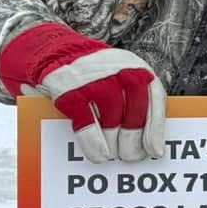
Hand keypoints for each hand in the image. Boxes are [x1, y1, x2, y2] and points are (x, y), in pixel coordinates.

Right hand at [0, 22, 166, 161]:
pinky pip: (86, 122)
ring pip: (112, 118)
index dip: (156, 128)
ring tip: (113, 156)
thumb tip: (148, 141)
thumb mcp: (119, 74)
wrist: (50, 50)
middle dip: (133, 138)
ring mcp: (92, 79)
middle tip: (130, 157)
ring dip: (113, 143)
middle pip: (134, 110)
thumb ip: (134, 97)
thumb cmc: (93, 74)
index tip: (155, 152)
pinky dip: (93, 143)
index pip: (154, 98)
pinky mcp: (69, 91)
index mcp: (134, 66)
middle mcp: (117, 69)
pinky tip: (98, 156)